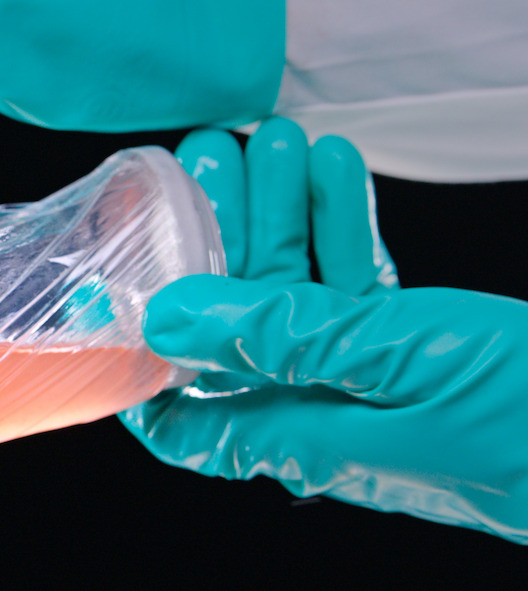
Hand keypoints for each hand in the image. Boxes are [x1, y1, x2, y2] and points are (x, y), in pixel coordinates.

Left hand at [121, 118, 527, 542]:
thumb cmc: (520, 418)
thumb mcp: (383, 357)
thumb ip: (271, 335)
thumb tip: (166, 319)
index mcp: (298, 435)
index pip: (184, 421)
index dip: (140, 366)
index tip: (115, 290)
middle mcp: (322, 415)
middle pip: (241, 327)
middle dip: (219, 239)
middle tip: (206, 161)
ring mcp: (372, 385)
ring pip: (304, 295)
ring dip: (285, 217)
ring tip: (269, 143)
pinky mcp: (420, 357)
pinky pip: (363, 292)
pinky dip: (346, 231)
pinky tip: (333, 169)